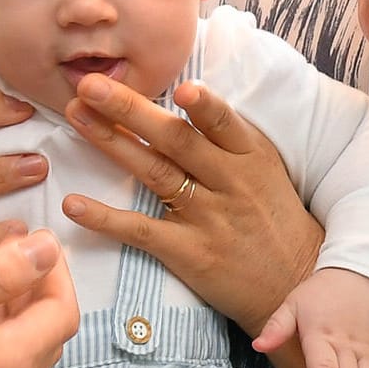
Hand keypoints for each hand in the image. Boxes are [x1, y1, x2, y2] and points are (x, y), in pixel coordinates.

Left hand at [59, 73, 321, 332]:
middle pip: (176, 140)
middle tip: (90, 84)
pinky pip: (141, 231)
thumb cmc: (273, 216)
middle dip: (130, 108)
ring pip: (154, 172)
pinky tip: (73, 204)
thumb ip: (226, 136)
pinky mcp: (189, 252)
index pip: (224, 123)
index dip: (203, 105)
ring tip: (76, 117)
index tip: (178, 86)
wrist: (296, 282)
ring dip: (110, 142)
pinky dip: (105, 218)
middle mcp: (230, 181)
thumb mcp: (264, 168)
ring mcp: (208, 218)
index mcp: (250, 155)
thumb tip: (180, 92)